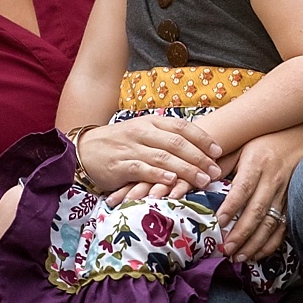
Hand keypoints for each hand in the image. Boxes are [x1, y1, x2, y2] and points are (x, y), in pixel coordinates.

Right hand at [74, 117, 223, 195]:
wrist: (84, 150)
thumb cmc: (120, 143)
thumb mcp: (143, 133)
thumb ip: (165, 138)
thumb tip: (197, 148)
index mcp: (150, 122)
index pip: (181, 127)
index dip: (202, 138)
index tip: (218, 151)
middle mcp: (142, 132)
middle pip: (176, 143)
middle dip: (199, 157)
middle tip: (215, 170)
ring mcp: (130, 148)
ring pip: (163, 157)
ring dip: (186, 169)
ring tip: (202, 179)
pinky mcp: (119, 165)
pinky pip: (142, 169)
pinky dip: (158, 174)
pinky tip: (172, 180)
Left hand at [217, 111, 302, 260]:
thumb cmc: (266, 140)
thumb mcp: (242, 146)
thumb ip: (222, 164)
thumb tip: (198, 180)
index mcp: (258, 163)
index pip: (243, 187)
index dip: (231, 206)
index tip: (219, 222)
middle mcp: (274, 178)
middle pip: (257, 210)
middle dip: (242, 233)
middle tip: (227, 249)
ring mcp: (286, 191)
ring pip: (271, 222)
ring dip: (255, 243)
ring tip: (240, 257)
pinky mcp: (294, 201)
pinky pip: (283, 226)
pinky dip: (271, 242)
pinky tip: (258, 253)